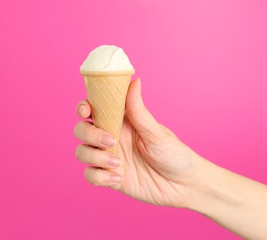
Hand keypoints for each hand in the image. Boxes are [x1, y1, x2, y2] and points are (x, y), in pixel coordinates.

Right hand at [74, 79, 200, 206]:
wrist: (184, 185)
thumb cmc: (175, 154)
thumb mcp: (156, 132)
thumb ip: (139, 110)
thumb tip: (134, 81)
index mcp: (121, 122)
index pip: (94, 109)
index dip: (83, 107)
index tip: (85, 111)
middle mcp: (111, 138)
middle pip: (82, 130)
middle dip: (89, 134)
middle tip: (112, 141)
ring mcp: (109, 158)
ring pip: (82, 152)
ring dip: (95, 157)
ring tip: (119, 164)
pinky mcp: (110, 177)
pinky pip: (90, 175)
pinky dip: (99, 177)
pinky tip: (118, 179)